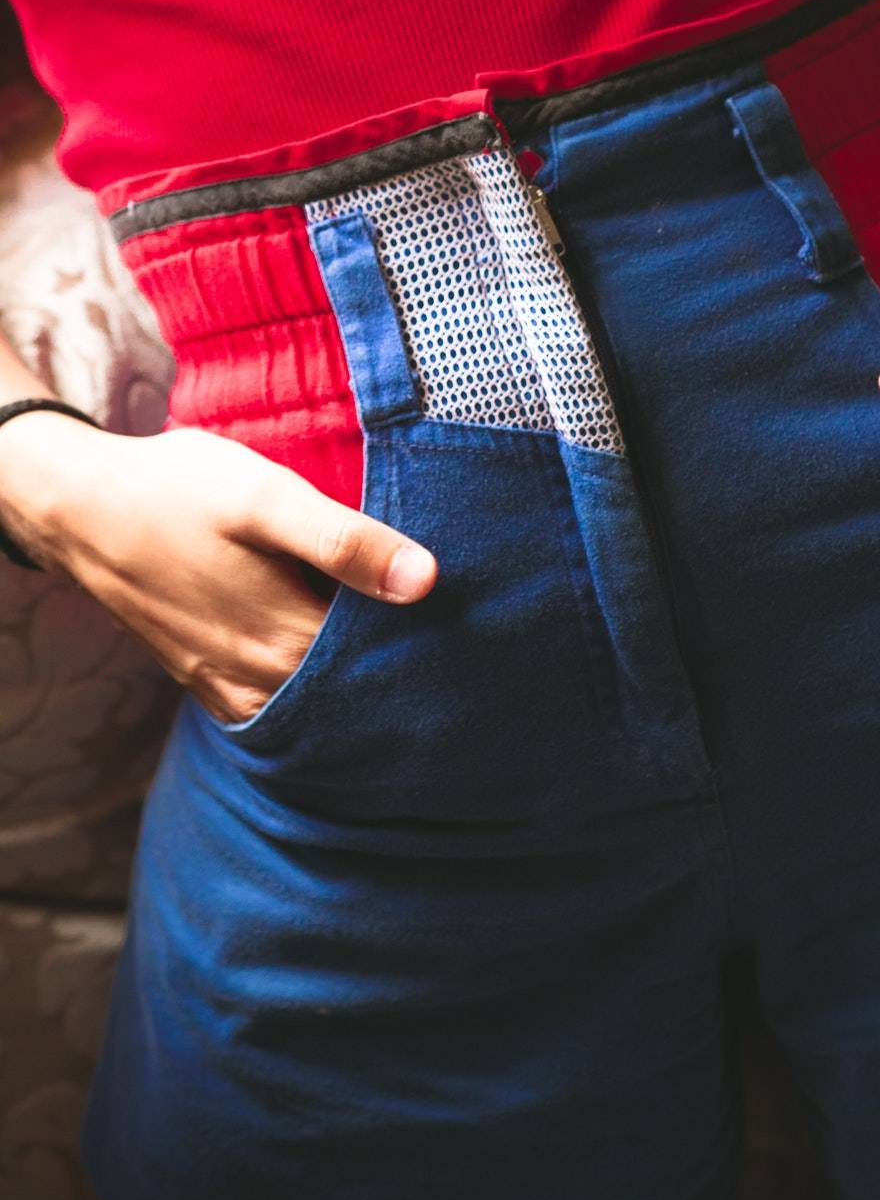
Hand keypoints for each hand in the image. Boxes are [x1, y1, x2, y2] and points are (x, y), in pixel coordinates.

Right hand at [0, 417, 437, 722]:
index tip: (477, 635)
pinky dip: (314, 698)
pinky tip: (340, 670)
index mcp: (288, 634)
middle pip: (357, 693)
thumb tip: (426, 582)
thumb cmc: (179, 491)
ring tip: (412, 661)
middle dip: (406, 676)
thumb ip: (344, 540)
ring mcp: (232, 685)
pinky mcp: (210, 681)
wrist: (81, 510)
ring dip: (361, 690)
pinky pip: (277, 707)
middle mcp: (263, 677)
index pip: (388, 665)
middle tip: (463, 655)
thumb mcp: (265, 497)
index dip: (434, 650)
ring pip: (318, 708)